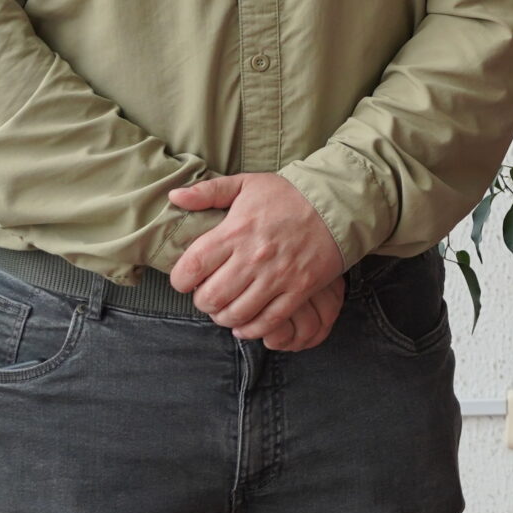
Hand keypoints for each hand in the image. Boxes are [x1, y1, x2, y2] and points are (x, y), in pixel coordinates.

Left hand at [169, 173, 347, 338]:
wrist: (338, 202)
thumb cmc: (289, 194)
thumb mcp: (247, 184)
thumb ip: (207, 191)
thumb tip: (174, 197)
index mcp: (235, 232)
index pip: (190, 269)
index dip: (180, 280)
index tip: (187, 279)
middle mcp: (253, 257)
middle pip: (211, 298)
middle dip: (203, 302)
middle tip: (209, 295)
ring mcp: (278, 276)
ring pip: (237, 314)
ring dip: (225, 317)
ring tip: (227, 308)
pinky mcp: (300, 289)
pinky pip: (269, 321)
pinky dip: (252, 329)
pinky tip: (246, 323)